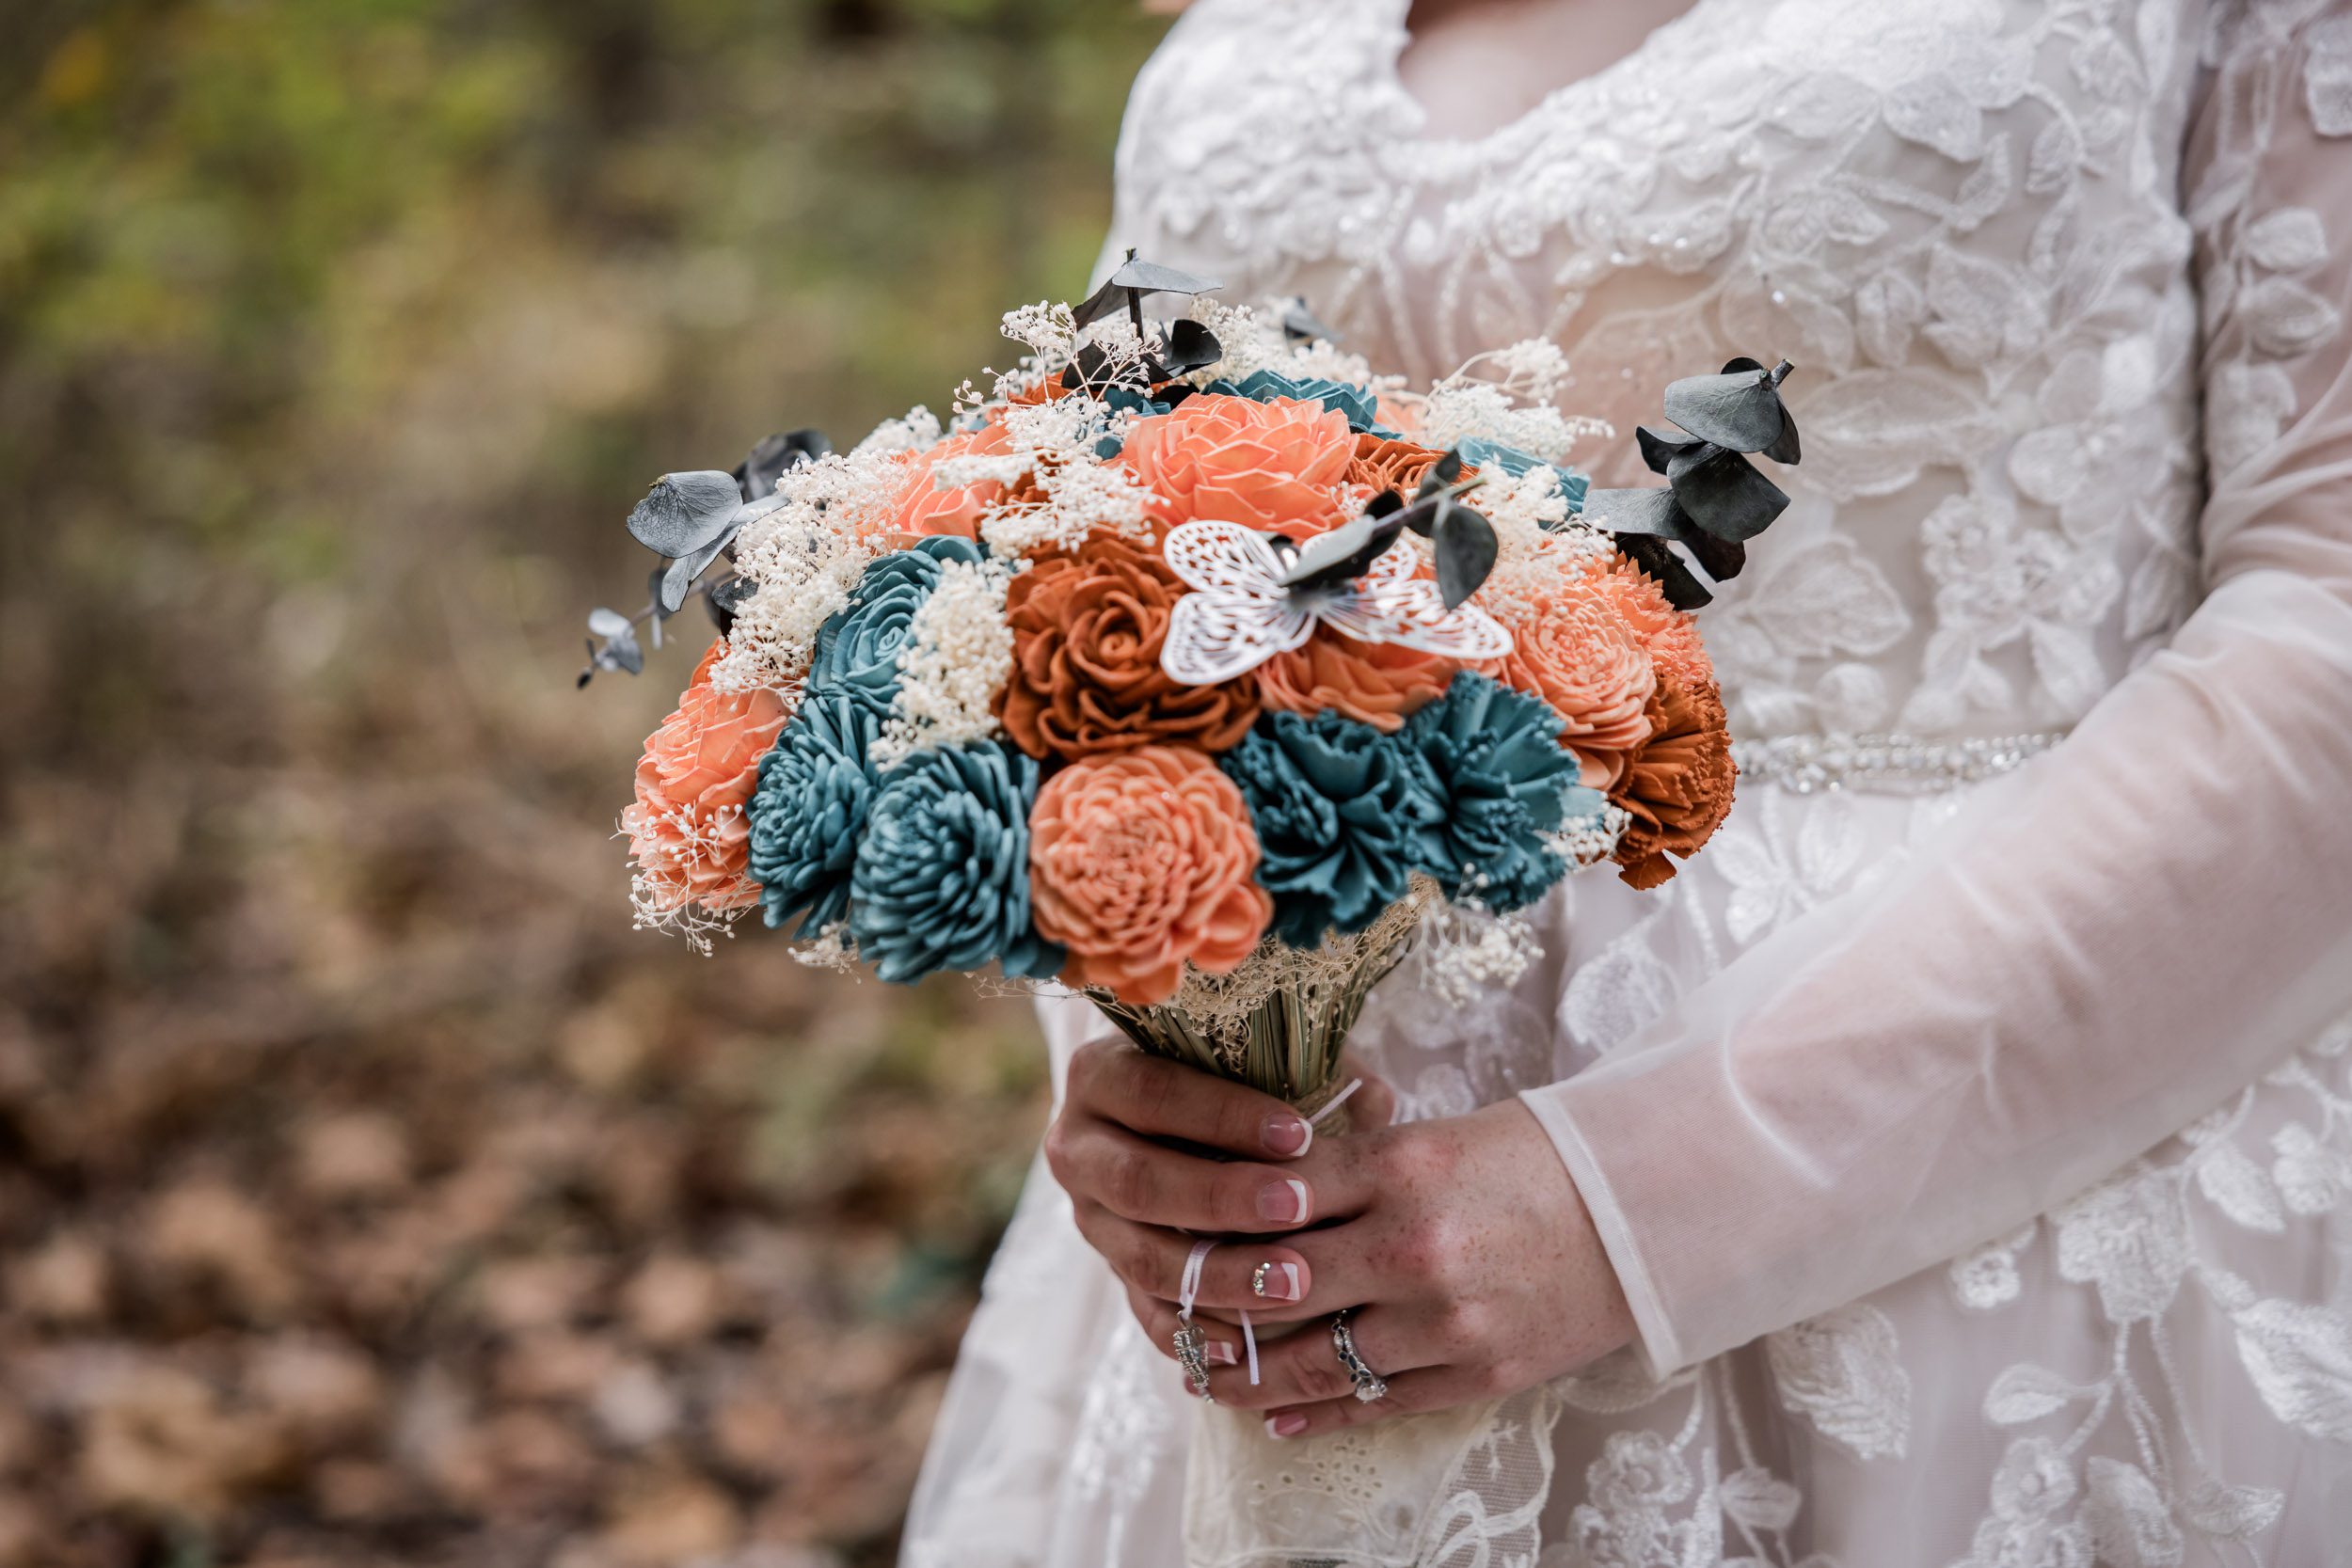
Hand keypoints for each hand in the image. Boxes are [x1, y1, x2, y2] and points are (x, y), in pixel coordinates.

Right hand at [1044, 1036, 1399, 1326]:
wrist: (1179, 1121)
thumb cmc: (1233, 1078)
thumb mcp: (1259, 1061)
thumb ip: (1305, 1072)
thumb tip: (1374, 1100)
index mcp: (1100, 1076)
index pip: (1155, 1094)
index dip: (1223, 1115)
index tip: (1299, 1134)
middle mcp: (1078, 1149)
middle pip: (1139, 1181)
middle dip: (1221, 1198)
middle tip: (1297, 1207)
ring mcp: (1090, 1218)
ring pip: (1141, 1257)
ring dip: (1218, 1273)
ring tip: (1293, 1281)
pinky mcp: (1113, 1273)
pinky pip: (1145, 1313)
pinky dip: (1193, 1334)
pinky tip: (1246, 1348)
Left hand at [1045, 1039, 1633, 1437]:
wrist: (1640, 1212)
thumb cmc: (1529, 1161)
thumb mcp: (1434, 1135)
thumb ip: (1350, 1159)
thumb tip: (1260, 1177)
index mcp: (1398, 1169)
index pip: (1270, 1199)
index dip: (1210, 1221)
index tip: (1168, 1232)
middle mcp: (1412, 1245)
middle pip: (1274, 1283)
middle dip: (1210, 1301)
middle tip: (1166, 1309)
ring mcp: (1443, 1317)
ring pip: (1311, 1359)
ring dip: (1245, 1372)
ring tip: (1201, 1373)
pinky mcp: (1475, 1371)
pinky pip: (1373, 1402)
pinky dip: (1314, 1414)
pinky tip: (1273, 1416)